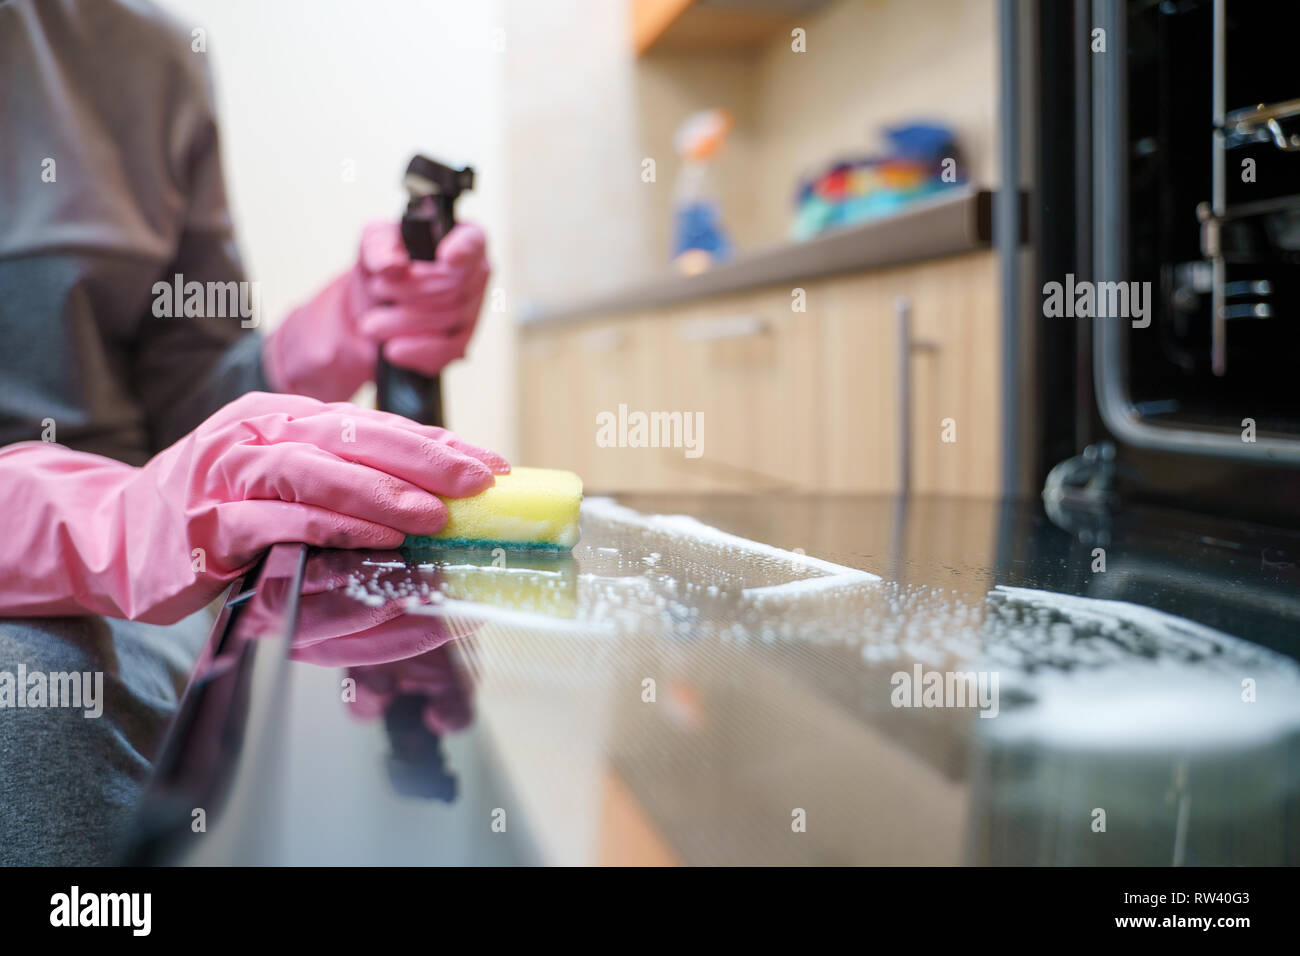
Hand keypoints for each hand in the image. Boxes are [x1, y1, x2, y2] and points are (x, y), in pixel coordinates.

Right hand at [0, 392, 508, 623]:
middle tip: (482, 481)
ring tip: (437, 511)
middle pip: (356, 436)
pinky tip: (375, 537)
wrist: (110, 535)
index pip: (375, 425)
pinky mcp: (206, 523)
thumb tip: (430, 496)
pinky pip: (278, 521)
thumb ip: (341, 478)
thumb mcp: (280, 478)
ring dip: (383, 491)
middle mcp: (258, 433)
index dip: (438, 443)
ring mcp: (228, 474)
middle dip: (427, 458)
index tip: (491, 465)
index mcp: (284, 418)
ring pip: (317, 471)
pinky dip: (331, 527)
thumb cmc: (209, 508)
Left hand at [264, 221, 489, 401]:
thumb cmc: (381, 265)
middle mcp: (474, 272)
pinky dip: (416, 350)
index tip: (446, 257)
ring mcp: (472, 310)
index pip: (473, 241)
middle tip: (376, 290)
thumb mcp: (372, 244)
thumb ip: (379, 246)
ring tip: (371, 322)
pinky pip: (447, 350)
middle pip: (453, 286)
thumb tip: (393, 266)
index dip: (463, 250)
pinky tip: (393, 349)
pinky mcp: (461, 343)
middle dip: (408, 291)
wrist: (371, 306)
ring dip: (403, 321)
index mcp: (460, 237)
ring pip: (448, 319)